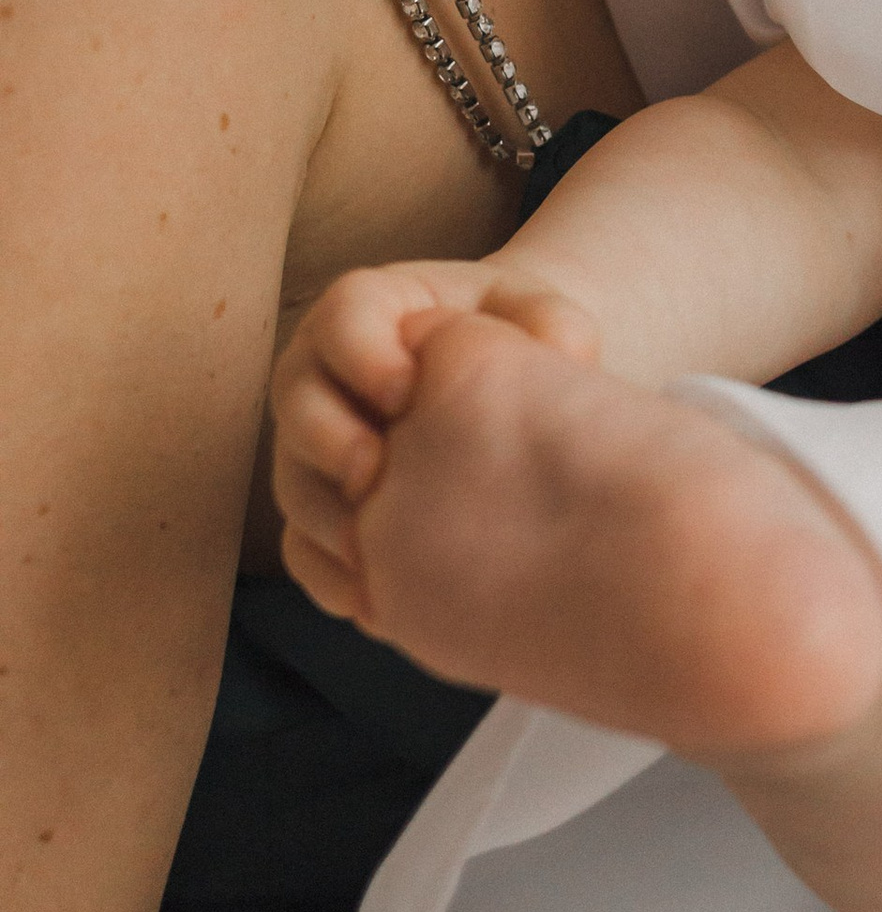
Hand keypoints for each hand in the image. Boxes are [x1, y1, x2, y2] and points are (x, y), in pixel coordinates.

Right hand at [271, 260, 598, 625]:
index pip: (341, 317)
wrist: (514, 391)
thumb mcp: (540, 312)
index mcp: (373, 310)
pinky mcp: (326, 506)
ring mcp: (318, 443)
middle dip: (326, 439)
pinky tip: (369, 601)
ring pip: (292, 479)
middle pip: (296, 399)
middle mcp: (327, 373)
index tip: (405, 389)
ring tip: (370, 548)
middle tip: (376, 472)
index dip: (358, 352)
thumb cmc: (520, 337)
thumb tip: (559, 357)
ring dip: (323, 515)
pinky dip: (327, 573)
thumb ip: (551, 322)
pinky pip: (301, 545)